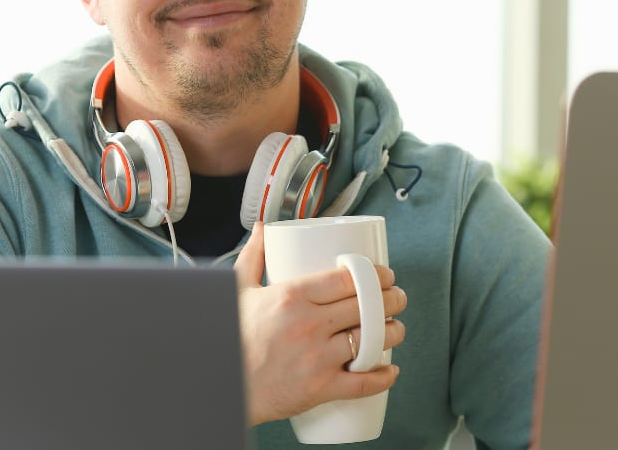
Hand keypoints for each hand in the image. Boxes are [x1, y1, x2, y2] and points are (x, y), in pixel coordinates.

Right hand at [233, 221, 407, 425]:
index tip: (385, 275)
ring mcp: (316, 358)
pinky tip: (390, 369)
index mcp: (292, 295)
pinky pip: (363, 383)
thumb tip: (264, 228)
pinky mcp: (319, 388)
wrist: (220, 382)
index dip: (376, 275)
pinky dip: (383, 376)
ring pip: (372, 340)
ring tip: (395, 328)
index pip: (349, 278)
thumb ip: (255, 256)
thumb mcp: (238, 290)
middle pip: (367, 306)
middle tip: (397, 298)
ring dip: (393, 333)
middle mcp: (308, 324)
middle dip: (392, 300)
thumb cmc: (230, 335)